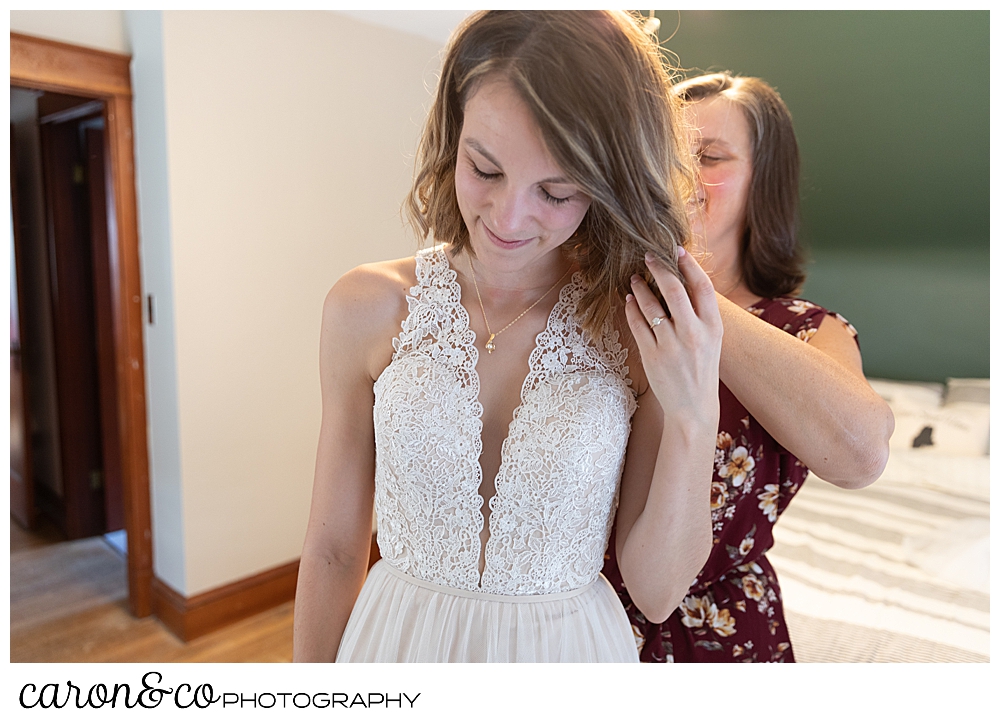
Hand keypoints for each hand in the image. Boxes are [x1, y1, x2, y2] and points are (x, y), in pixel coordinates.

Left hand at [625, 249, 722, 426]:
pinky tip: (629, 300)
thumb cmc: (702, 369)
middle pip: (674, 289)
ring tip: (634, 278)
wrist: (693, 407)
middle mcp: (693, 333)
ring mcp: (671, 344)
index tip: (676, 250)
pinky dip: (631, 308)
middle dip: (659, 268)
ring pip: (651, 305)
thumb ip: (701, 313)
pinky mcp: (651, 355)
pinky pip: (637, 324)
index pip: (702, 286)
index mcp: (713, 327)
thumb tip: (685, 281)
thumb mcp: (712, 340)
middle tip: (648, 255)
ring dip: (640, 287)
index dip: (689, 264)